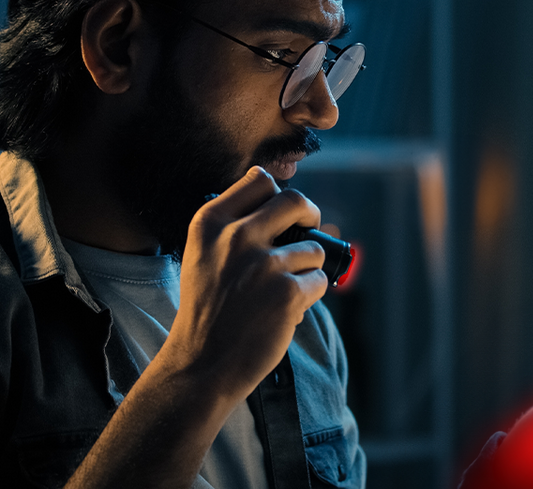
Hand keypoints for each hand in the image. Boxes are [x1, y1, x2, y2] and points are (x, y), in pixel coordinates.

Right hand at [160, 166, 327, 403]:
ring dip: (308, 267)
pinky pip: (319, 280)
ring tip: (285, 289)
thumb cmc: (207, 307)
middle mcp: (237, 236)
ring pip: (313, 247)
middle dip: (310, 213)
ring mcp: (264, 264)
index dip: (277, 192)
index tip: (283, 209)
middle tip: (310, 227)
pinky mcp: (288, 293)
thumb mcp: (202, 253)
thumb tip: (283, 203)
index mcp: (211, 223)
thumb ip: (232, 224)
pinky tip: (289, 309)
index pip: (258, 180)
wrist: (201, 364)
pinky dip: (311, 295)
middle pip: (295, 200)